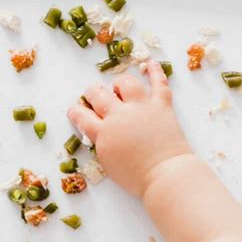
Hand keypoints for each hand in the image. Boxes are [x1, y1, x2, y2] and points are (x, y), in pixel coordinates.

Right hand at [68, 59, 191, 196]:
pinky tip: (150, 63)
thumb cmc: (137, 178)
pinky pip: (159, 84)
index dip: (76, 111)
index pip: (81, 115)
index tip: (77, 110)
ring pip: (125, 84)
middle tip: (95, 95)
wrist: (165, 175)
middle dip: (93, 93)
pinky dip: (156, 72)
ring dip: (120, 84)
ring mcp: (141, 107)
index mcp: (102, 133)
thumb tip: (101, 132)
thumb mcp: (108, 164)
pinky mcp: (161, 105)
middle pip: (99, 94)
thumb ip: (102, 144)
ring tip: (120, 88)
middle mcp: (118, 115)